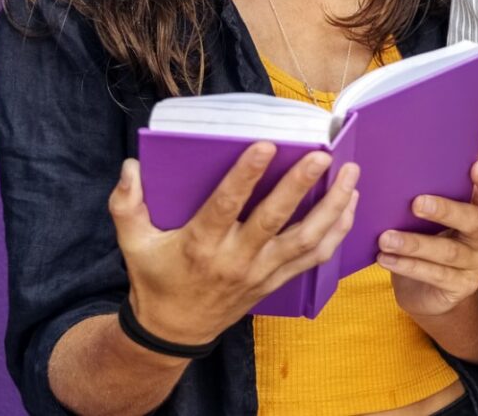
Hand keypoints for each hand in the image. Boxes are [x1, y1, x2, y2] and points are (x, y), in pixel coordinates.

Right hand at [109, 143, 359, 345]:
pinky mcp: (278, 280)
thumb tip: (131, 167)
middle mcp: (236, 258)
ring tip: (351, 174)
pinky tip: (350, 204)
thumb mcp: (132, 244)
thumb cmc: (156, 278)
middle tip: (323, 155)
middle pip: (274, 220)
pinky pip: (315, 257)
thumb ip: (126, 205)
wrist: (174, 331)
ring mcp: (261, 272)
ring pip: (306, 239)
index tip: (266, 145)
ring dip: (333, 206)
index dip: (246, 176)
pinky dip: (338, 231)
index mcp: (199, 244)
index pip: (225, 206)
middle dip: (301, 186)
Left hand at [381, 160, 477, 317]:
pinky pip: (436, 275)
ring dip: (415, 244)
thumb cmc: (423, 244)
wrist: (423, 293)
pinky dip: (408, 266)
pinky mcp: (464, 287)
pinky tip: (386, 259)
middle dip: (445, 211)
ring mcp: (477, 264)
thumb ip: (423, 204)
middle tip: (416, 203)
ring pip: (449, 251)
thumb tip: (392, 182)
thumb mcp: (425, 223)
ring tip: (386, 239)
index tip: (476, 166)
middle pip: (473, 221)